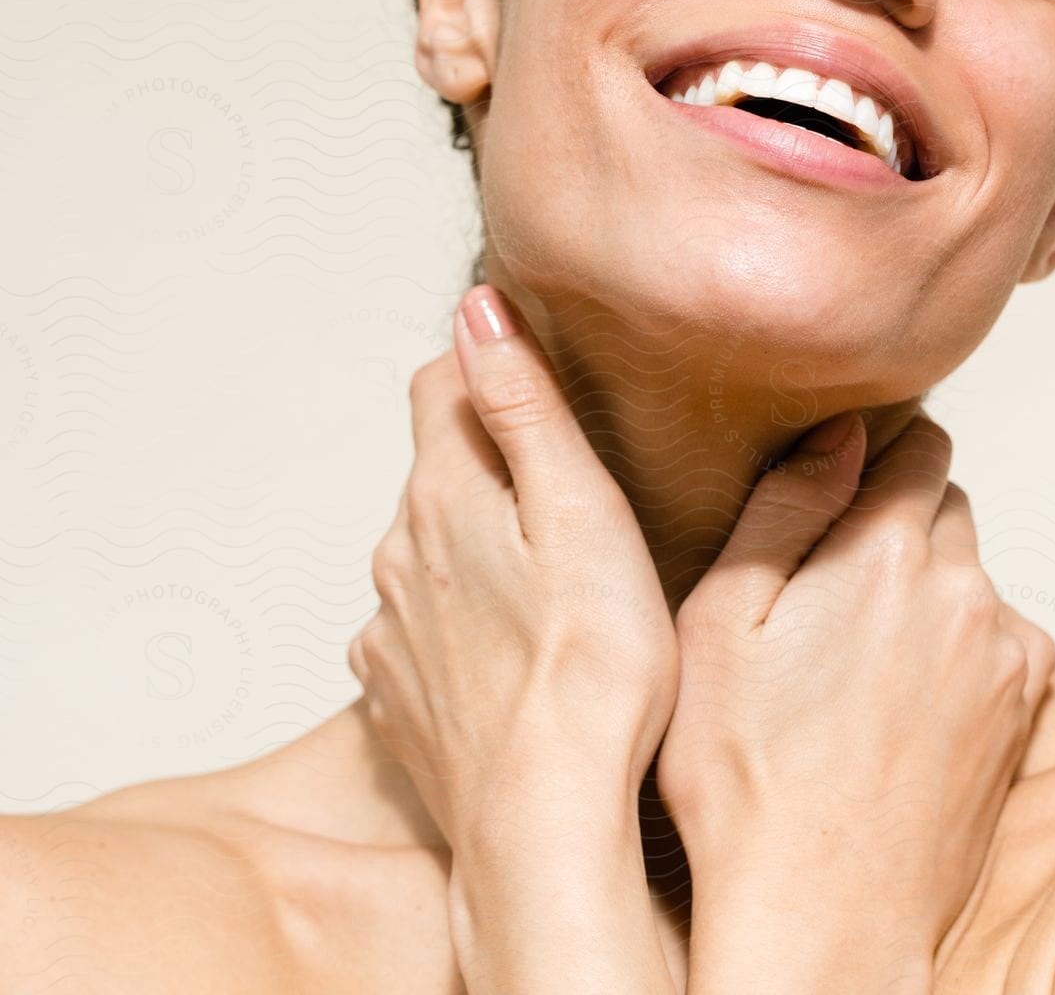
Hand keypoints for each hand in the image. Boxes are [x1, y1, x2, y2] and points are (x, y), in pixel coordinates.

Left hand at [347, 285, 678, 859]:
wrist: (544, 820)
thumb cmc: (591, 668)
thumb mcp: (580, 510)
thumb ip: (525, 405)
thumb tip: (478, 308)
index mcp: (446, 495)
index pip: (441, 384)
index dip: (489, 366)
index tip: (538, 371)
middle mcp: (399, 554)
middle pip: (435, 469)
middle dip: (489, 459)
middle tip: (566, 478)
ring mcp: (391, 631)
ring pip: (427, 551)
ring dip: (476, 545)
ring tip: (550, 571)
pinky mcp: (398, 697)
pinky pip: (421, 629)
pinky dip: (460, 620)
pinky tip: (512, 646)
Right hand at [659, 409, 1054, 971]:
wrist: (825, 917)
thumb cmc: (751, 786)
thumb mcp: (720, 625)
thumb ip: (786, 508)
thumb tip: (842, 435)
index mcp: (888, 554)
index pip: (916, 446)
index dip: (873, 459)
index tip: (839, 492)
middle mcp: (965, 592)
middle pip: (947, 507)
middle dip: (898, 526)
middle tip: (833, 591)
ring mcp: (1004, 655)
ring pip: (973, 575)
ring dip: (931, 590)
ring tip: (860, 661)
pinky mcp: (1022, 711)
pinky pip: (999, 639)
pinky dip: (962, 648)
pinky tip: (903, 701)